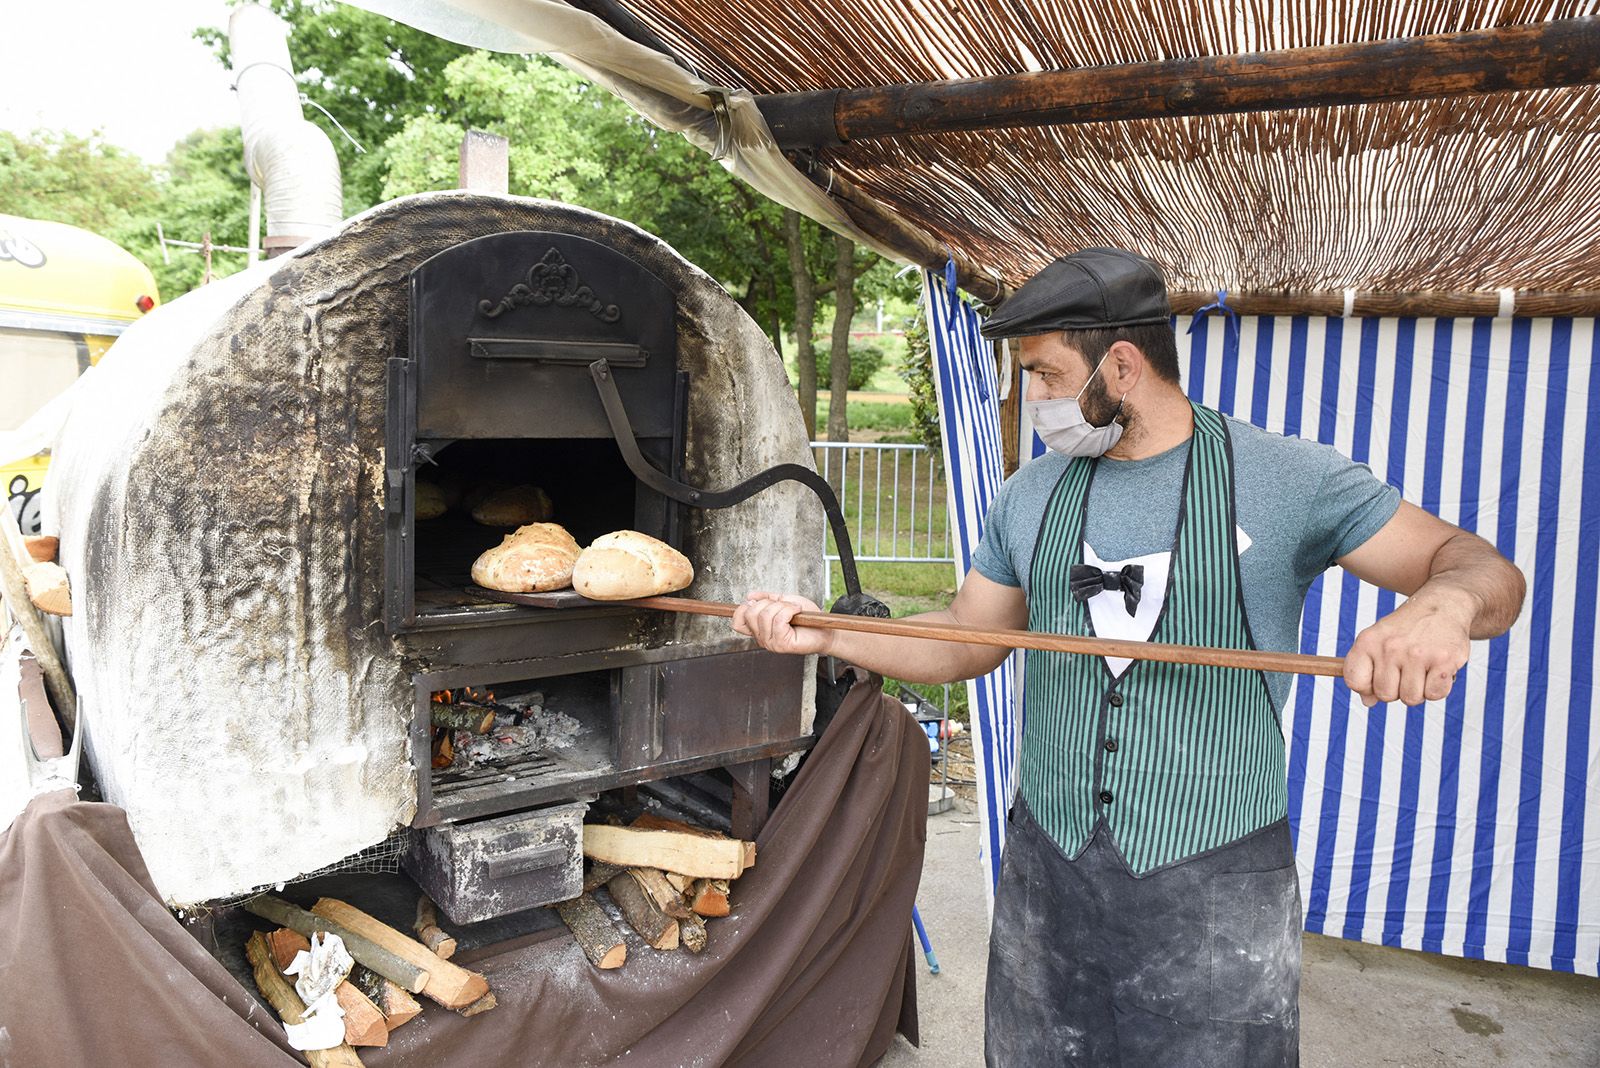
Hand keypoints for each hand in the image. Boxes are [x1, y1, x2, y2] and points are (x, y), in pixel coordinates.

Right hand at [731, 591, 834, 656]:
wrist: (826, 629)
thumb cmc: (807, 618)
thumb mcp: (784, 601)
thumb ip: (766, 598)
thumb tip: (749, 596)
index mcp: (760, 629)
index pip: (737, 622)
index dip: (743, 608)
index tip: (757, 602)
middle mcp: (762, 638)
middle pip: (750, 613)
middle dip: (769, 602)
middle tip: (784, 606)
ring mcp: (771, 643)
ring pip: (766, 615)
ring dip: (783, 606)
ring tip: (794, 610)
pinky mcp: (782, 644)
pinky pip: (779, 620)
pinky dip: (789, 610)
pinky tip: (797, 612)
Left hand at [1343, 598, 1471, 707]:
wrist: (1443, 605)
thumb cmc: (1407, 629)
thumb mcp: (1378, 640)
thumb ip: (1366, 670)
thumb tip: (1368, 702)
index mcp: (1368, 641)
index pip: (1354, 681)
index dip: (1366, 687)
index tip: (1377, 678)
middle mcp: (1390, 647)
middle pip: (1385, 695)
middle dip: (1396, 689)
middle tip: (1406, 670)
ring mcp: (1418, 654)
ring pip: (1410, 698)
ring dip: (1418, 690)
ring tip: (1422, 669)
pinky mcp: (1444, 660)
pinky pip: (1435, 695)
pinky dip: (1437, 688)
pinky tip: (1437, 670)